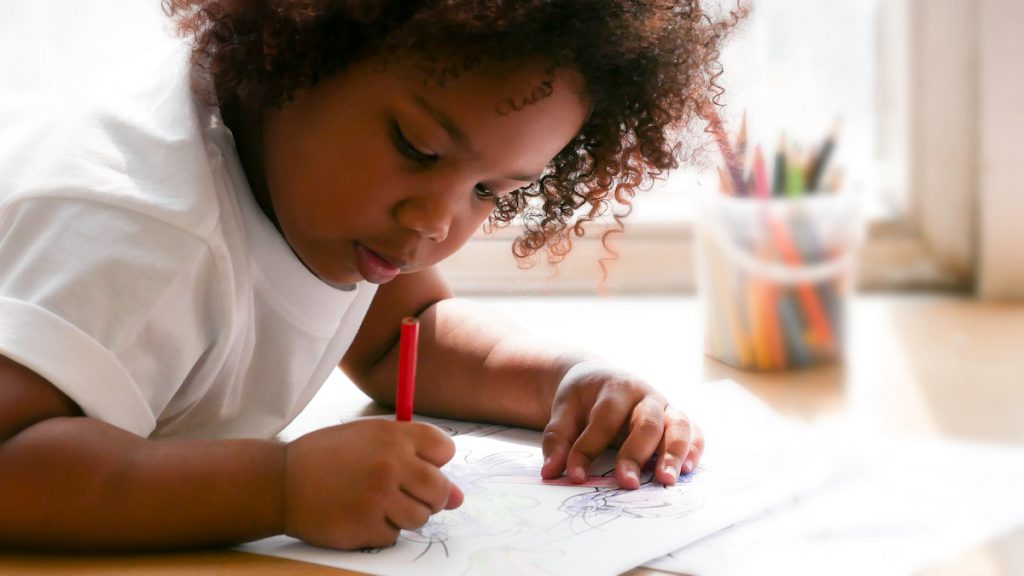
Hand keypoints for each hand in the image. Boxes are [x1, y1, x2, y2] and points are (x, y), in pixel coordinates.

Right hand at [283, 420, 463, 549]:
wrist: (281, 481)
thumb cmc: (329, 457)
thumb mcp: (370, 440)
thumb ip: (415, 459)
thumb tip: (459, 498)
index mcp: (395, 435)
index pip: (445, 450)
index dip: (434, 462)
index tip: (416, 466)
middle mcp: (392, 464)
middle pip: (441, 490)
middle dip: (429, 496)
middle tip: (402, 493)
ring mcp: (380, 497)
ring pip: (421, 517)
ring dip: (404, 515)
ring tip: (376, 502)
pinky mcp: (367, 527)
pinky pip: (394, 535)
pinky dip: (380, 530)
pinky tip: (359, 515)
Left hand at [540, 361, 703, 489]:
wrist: (598, 378)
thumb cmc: (582, 397)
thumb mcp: (563, 410)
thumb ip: (557, 439)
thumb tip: (551, 472)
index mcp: (615, 388)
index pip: (604, 420)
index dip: (588, 449)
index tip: (576, 475)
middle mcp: (645, 396)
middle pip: (647, 423)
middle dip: (637, 454)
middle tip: (627, 483)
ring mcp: (665, 407)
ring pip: (679, 426)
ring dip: (674, 453)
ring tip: (666, 479)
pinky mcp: (676, 420)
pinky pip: (694, 432)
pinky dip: (695, 449)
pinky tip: (687, 470)